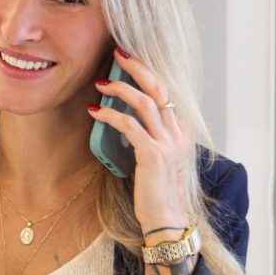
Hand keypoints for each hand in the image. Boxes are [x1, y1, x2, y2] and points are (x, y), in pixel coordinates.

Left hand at [88, 47, 192, 239]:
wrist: (169, 221)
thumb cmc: (158, 194)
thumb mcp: (157, 161)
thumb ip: (147, 140)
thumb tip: (125, 124)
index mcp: (180, 132)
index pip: (164, 93)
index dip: (146, 73)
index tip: (128, 60)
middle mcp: (177, 133)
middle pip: (159, 88)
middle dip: (137, 66)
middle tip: (117, 53)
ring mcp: (168, 143)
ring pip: (144, 102)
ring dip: (119, 88)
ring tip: (99, 82)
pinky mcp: (153, 155)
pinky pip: (129, 126)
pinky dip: (110, 115)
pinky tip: (95, 112)